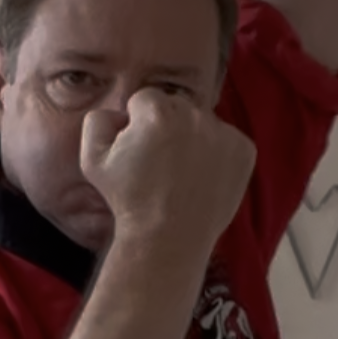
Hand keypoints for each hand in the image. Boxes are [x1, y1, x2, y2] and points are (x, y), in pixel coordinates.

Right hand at [80, 89, 253, 257]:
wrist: (169, 239)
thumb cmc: (129, 200)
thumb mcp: (92, 160)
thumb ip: (98, 120)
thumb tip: (119, 112)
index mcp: (156, 110)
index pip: (146, 99)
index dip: (137, 125)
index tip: (140, 153)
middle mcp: (195, 115)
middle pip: (177, 108)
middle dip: (167, 128)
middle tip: (161, 166)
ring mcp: (224, 133)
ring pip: (203, 124)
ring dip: (193, 140)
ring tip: (182, 175)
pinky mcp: (244, 151)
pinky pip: (227, 142)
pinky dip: (218, 156)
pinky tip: (202, 180)